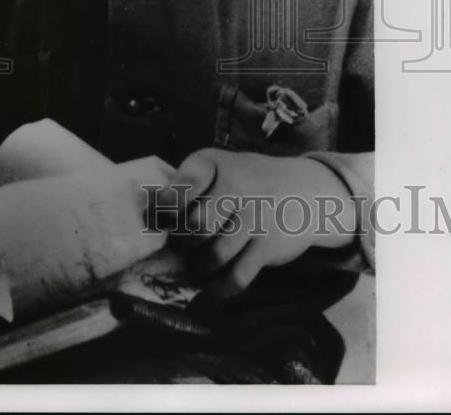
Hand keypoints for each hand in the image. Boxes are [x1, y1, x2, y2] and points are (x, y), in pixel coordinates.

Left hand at [153, 149, 356, 296]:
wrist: (305, 190)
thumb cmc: (248, 182)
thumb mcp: (219, 169)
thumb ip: (187, 187)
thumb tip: (145, 216)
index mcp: (214, 163)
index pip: (176, 191)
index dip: (161, 213)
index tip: (159, 222)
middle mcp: (237, 185)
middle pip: (194, 228)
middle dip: (181, 244)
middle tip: (182, 247)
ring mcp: (256, 216)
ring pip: (214, 257)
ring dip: (199, 267)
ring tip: (198, 263)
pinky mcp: (270, 245)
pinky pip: (236, 278)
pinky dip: (219, 287)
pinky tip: (215, 281)